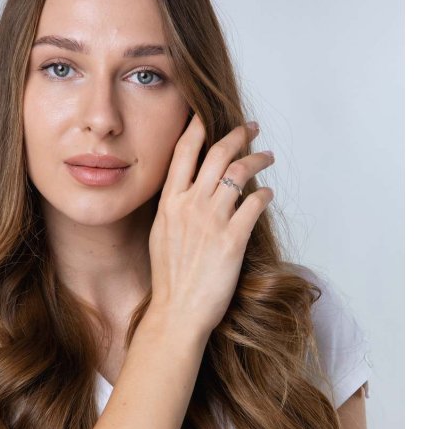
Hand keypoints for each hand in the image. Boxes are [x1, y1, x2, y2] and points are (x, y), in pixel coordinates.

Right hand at [146, 114, 273, 336]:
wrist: (177, 312)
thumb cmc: (170, 279)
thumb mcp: (161, 235)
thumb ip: (175, 209)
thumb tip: (190, 191)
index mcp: (169, 203)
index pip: (184, 152)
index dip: (198, 128)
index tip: (208, 116)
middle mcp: (190, 206)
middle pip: (217, 154)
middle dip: (237, 135)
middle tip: (251, 128)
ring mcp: (212, 221)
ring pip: (239, 173)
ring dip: (258, 159)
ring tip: (268, 156)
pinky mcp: (233, 239)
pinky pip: (254, 204)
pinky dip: (264, 194)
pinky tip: (267, 193)